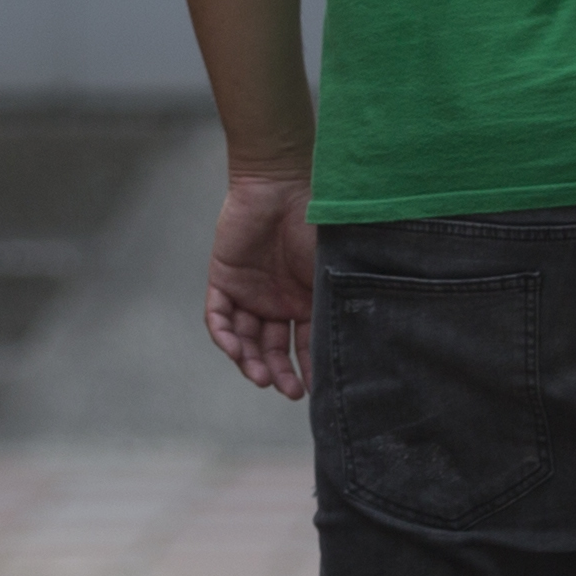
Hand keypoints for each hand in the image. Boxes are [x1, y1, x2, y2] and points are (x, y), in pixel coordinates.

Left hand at [205, 169, 317, 398]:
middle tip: (287, 389)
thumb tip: (357, 348)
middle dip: (280, 372)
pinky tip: (235, 352)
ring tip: (260, 377)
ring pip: (246, 339)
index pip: (307, 345)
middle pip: (275, 349)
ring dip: (251, 361)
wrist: (281, 183)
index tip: (315, 391)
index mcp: (308, 300)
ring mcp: (250, 292)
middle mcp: (278, 302)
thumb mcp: (333, 269)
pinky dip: (225, 337)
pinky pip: (219, 317)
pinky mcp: (224, 280)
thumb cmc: (315, 221)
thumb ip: (337, 302)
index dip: (310, 369)